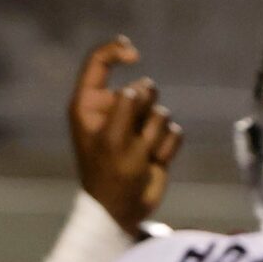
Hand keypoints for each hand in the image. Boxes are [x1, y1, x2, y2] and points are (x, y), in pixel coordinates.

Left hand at [70, 38, 182, 232]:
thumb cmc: (110, 177)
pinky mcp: (154, 139)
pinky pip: (173, 130)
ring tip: (138, 157)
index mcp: (88, 106)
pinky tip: (151, 164)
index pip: (99, 62)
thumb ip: (124, 106)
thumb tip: (137, 89)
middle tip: (129, 142)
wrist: (123, 210)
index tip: (135, 56)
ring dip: (153, 137)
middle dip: (143, 115)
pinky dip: (165, 148)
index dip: (117, 51)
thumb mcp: (113, 139)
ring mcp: (134, 125)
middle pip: (144, 88)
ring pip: (161, 111)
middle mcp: (111, 111)